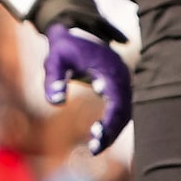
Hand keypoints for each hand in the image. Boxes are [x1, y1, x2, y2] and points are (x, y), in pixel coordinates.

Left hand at [43, 24, 131, 153]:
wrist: (76, 31)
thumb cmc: (64, 47)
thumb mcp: (54, 61)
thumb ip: (54, 80)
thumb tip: (57, 103)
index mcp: (110, 70)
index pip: (118, 103)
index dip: (110, 123)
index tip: (95, 138)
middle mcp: (121, 76)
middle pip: (125, 111)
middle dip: (112, 131)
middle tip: (94, 149)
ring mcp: (122, 80)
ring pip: (126, 110)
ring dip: (113, 128)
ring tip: (94, 144)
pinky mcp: (118, 84)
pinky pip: (122, 106)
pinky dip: (114, 121)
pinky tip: (98, 131)